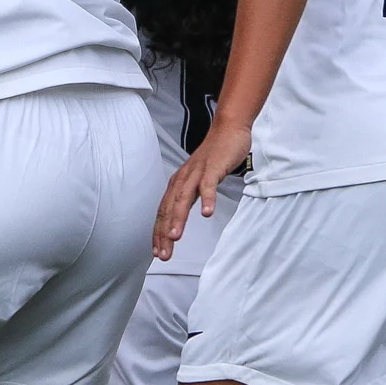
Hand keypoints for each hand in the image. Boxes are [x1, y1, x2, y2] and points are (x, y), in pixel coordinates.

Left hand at [154, 119, 251, 259]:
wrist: (228, 130)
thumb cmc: (214, 157)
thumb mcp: (197, 180)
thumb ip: (189, 197)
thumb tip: (180, 216)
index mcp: (177, 184)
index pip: (163, 212)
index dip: (159, 233)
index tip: (158, 252)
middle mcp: (182, 179)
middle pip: (169, 209)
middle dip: (164, 233)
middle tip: (163, 254)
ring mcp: (197, 173)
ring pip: (183, 198)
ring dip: (178, 219)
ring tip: (175, 238)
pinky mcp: (212, 168)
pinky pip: (208, 185)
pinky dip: (207, 199)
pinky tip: (207, 213)